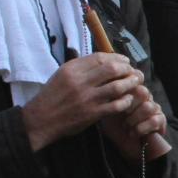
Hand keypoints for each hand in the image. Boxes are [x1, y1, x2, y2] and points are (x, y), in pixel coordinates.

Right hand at [20, 54, 141, 150]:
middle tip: (133, 71)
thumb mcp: (61, 74)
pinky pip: (116, 105)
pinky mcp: (92, 113)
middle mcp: (80, 81)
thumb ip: (80, 67)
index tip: (125, 60)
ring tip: (136, 82)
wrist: (41, 119)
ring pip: (117, 86)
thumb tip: (102, 59)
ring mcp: (87, 98)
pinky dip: (126, 101)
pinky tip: (128, 99)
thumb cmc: (52, 96)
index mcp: (71, 69)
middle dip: (127, 68)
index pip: (100, 57)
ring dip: (130, 83)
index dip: (116, 57)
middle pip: (112, 69)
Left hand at [100, 80, 165, 162]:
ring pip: (148, 106)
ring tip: (126, 127)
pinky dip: (141, 128)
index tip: (114, 100)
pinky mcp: (160, 120)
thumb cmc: (113, 127)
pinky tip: (133, 133)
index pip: (134, 79)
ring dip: (134, 119)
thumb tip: (106, 85)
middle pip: (142, 91)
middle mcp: (145, 96)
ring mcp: (154, 107)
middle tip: (121, 114)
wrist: (123, 147)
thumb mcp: (106, 109)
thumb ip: (107, 95)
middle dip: (129, 105)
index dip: (125, 90)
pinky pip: (154, 120)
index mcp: (132, 90)